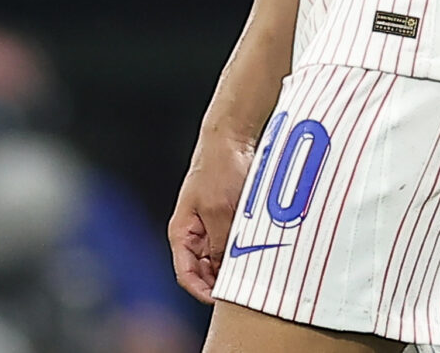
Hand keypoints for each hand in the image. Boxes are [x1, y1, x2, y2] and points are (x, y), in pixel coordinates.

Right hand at [168, 129, 253, 302]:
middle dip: (221, 282)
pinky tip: (258, 253)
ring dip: (235, 266)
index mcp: (181, 232)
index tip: (223, 302)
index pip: (186, 275)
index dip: (203, 292)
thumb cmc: (218, 168)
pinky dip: (244, 251)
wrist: (232, 137)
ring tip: (253, 269)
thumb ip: (220, 244)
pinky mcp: (228, 219)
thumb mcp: (220, 211)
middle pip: (204, 272)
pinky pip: (234, 245)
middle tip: (244, 288)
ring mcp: (211, 227)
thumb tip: (225, 274)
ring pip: (221, 260)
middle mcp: (194, 234)